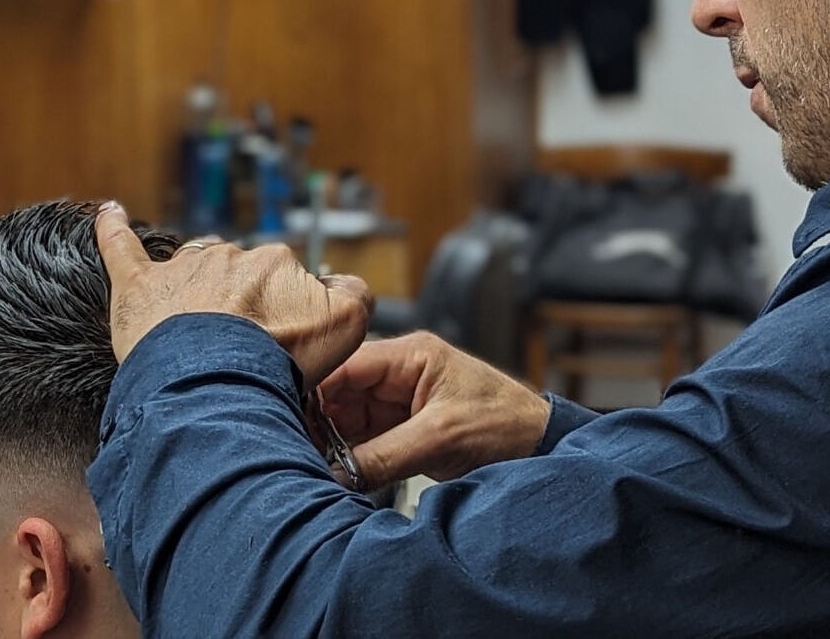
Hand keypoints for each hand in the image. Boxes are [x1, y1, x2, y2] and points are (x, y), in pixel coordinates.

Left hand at [94, 202, 371, 385]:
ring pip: (193, 270)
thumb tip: (340, 283)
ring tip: (199, 334)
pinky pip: (121, 247)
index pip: (283, 281)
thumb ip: (353, 295)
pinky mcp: (139, 286)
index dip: (283, 315)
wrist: (218, 385)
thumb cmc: (278, 361)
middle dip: (242, 307)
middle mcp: (230, 256)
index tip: (280, 345)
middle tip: (242, 352)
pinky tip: (108, 213)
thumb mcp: (346, 327)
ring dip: (197, 292)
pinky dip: (112, 229)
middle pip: (239, 276)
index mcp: (276, 262)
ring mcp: (183, 268)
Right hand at [319, 331, 551, 489]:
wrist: (540, 449)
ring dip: (331, 442)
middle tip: (297, 450)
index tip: (289, 418)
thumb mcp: (441, 437)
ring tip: (311, 465)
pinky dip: (348, 456)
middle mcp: (399, 373)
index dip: (313, 390)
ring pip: (346, 419)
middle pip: (339, 392)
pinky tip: (333, 471)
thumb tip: (337, 473)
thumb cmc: (506, 424)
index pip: (345, 364)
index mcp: (410, 355)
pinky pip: (363, 440)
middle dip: (319, 422)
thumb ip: (385, 455)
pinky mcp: (403, 429)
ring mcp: (399, 402)